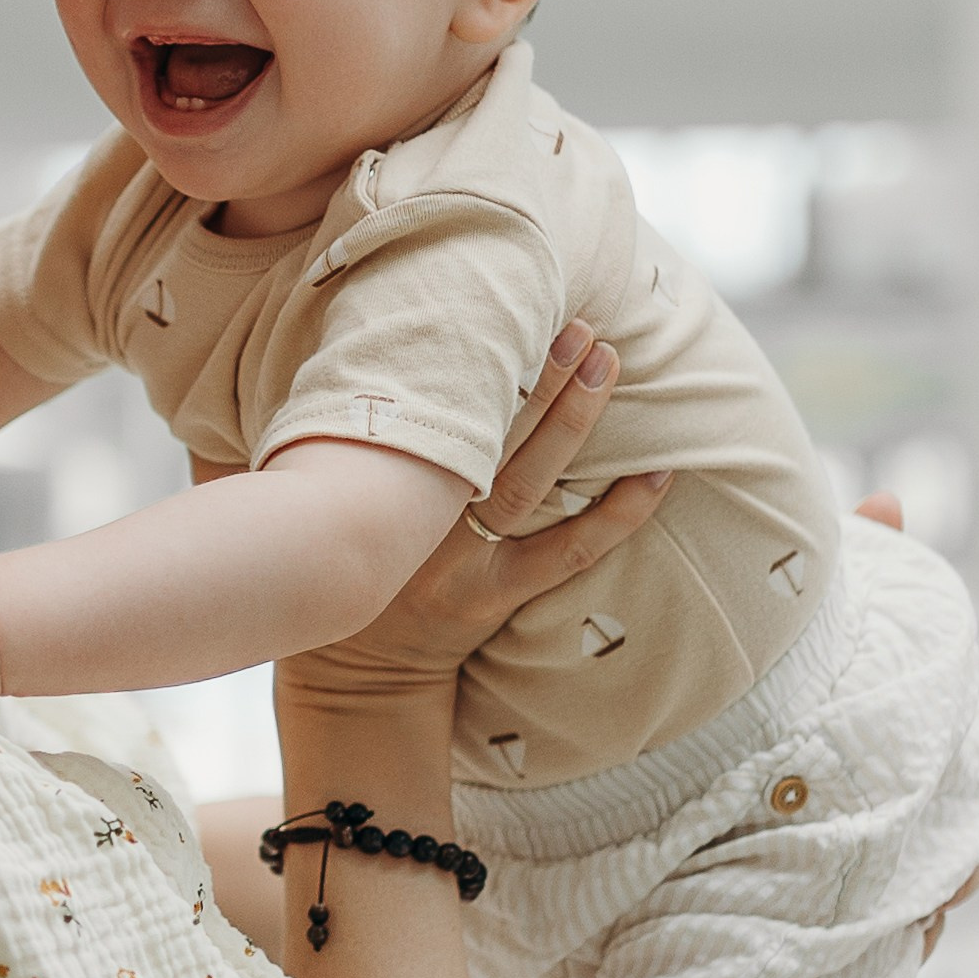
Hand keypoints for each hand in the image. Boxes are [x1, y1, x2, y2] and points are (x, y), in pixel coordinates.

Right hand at [280, 322, 671, 716]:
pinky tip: (657, 475)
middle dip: (535, 378)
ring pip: (527, 481)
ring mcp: (463, 561)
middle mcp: (419, 520)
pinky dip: (617, 514)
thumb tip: (333, 365)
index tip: (499, 310)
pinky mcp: (497, 596)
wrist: (359, 667)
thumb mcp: (321, 494)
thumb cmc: (342, 559)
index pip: (429, 411)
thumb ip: (335, 439)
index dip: (467, 364)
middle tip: (580, 328)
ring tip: (607, 364)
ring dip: (572, 419)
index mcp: (378, 484)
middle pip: (486, 436)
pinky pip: (568, 552)